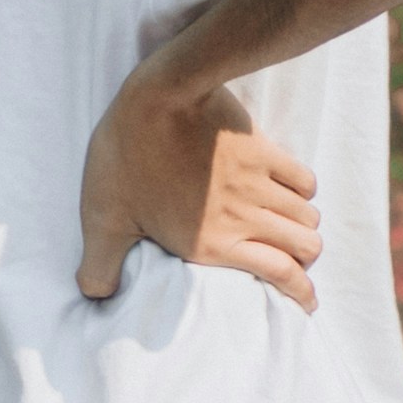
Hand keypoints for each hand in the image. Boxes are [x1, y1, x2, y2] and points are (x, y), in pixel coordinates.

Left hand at [77, 69, 320, 311]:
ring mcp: (258, 183)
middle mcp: (245, 218)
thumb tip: (94, 296)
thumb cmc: (127, 157)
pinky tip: (289, 191)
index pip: (280, 275)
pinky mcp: (263, 151)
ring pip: (307, 216)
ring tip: (290, 231)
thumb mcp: (103, 218)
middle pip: (307, 247)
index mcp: (213, 243)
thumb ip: (101, 264)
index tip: (308, 304)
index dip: (302, 294)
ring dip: (303, 228)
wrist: (158, 98)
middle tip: (292, 262)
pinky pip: (303, 179)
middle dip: (305, 261)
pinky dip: (302, 191)